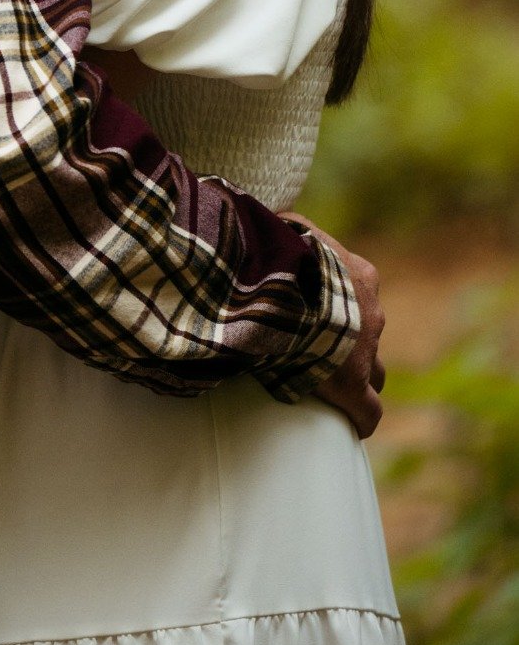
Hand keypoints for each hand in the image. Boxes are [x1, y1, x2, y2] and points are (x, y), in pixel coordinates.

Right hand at [283, 214, 385, 438]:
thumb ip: (287, 229)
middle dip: (352, 343)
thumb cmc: (281, 254)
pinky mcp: (353, 387)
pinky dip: (360, 417)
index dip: (341, 308)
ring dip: (357, 376)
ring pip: (374, 372)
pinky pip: (368, 411)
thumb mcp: (285, 229)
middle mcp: (371, 313)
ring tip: (330, 385)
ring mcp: (366, 352)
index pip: (361, 296)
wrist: (286, 289)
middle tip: (318, 349)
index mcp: (358, 275)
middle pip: (370, 335)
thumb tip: (271, 218)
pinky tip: (352, 426)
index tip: (319, 315)